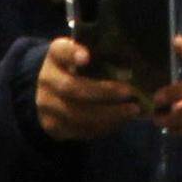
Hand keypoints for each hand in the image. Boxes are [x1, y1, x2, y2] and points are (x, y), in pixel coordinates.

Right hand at [31, 36, 153, 143]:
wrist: (53, 93)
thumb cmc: (80, 70)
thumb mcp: (85, 56)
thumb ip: (101, 56)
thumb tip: (135, 64)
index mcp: (56, 56)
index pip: (60, 51)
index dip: (72, 54)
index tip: (86, 57)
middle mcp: (46, 78)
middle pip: (72, 88)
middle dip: (104, 92)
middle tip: (130, 94)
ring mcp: (46, 104)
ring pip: (76, 114)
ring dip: (108, 115)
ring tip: (132, 111)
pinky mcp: (51, 125)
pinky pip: (79, 130)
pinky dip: (102, 127)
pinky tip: (119, 121)